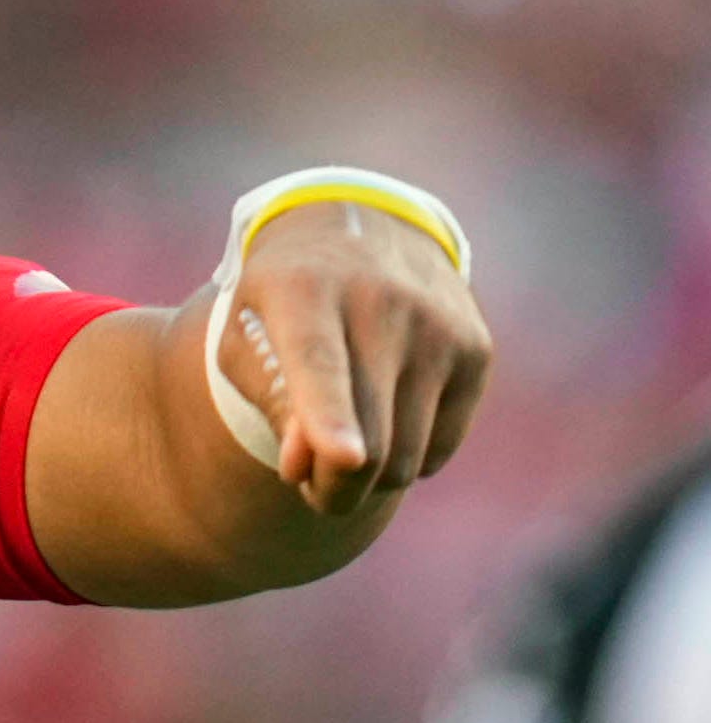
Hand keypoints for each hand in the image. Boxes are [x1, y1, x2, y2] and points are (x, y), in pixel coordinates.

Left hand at [215, 200, 491, 519]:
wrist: (360, 231)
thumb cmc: (282, 304)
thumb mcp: (246, 340)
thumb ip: (270, 403)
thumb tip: (307, 465)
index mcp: (304, 294)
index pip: (320, 367)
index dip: (329, 420)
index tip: (345, 458)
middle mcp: (381, 303)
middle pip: (367, 442)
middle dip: (331, 490)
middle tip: (308, 484)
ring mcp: (438, 326)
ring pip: (403, 458)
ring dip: (365, 480)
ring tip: (337, 450)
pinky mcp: (476, 349)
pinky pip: (438, 449)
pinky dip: (405, 460)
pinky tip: (383, 421)